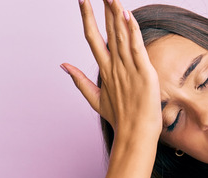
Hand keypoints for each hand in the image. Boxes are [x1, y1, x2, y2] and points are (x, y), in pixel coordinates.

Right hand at [61, 0, 161, 136]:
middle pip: (107, 30)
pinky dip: (132, 31)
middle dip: (103, 8)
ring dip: (116, 13)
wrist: (135, 134)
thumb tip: (63, 65)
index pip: (93, 37)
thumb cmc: (120, 119)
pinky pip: (137, 47)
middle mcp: (114, 66)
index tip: (83, 0)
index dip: (88, 17)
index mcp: (105, 70)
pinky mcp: (144, 73)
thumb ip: (80, 80)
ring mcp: (128, 69)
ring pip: (121, 35)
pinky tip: (127, 15)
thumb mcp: (95, 99)